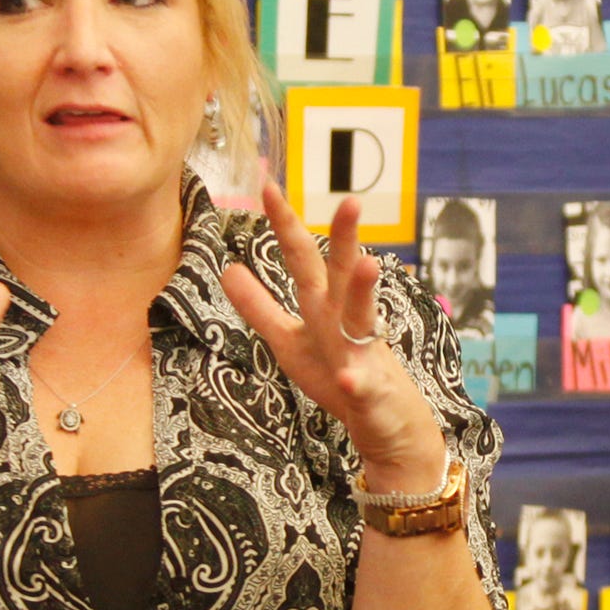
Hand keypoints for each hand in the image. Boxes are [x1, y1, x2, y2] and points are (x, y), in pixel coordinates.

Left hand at [223, 180, 442, 488]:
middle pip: (343, 272)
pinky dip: (357, 381)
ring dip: (365, 291)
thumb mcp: (287, 341)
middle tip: (351, 201)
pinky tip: (351, 378)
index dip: (285, 224)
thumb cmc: (336, 374)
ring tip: (369, 263)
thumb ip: (259, 306)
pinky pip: (362, 385)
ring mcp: (362, 352)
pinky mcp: (370, 390)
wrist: (382, 423)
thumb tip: (227, 269)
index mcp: (323, 305)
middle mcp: (345, 320)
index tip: (267, 185)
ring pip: (364, 315)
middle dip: (347, 238)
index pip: (302, 257)